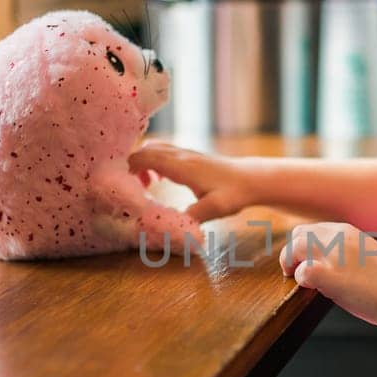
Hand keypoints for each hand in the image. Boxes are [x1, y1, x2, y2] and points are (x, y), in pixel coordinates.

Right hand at [127, 141, 253, 222]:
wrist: (252, 179)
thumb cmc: (234, 193)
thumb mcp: (214, 208)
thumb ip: (192, 217)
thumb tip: (172, 228)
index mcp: (181, 166)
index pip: (145, 157)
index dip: (129, 167)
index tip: (124, 185)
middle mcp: (181, 155)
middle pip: (145, 149)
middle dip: (132, 165)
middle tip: (132, 188)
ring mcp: (186, 153)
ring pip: (154, 147)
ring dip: (143, 162)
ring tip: (145, 185)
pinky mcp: (190, 156)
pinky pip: (163, 151)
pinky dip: (153, 161)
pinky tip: (159, 180)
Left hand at [278, 220, 376, 327]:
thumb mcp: (371, 258)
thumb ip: (351, 256)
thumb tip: (336, 268)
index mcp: (349, 231)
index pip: (315, 229)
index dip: (305, 244)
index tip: (304, 258)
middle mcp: (339, 238)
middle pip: (300, 233)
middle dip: (293, 250)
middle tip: (292, 268)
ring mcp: (333, 255)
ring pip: (295, 246)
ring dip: (290, 262)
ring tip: (293, 276)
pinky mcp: (328, 275)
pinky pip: (302, 271)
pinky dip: (301, 279)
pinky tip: (309, 287)